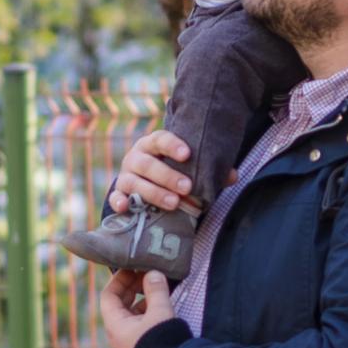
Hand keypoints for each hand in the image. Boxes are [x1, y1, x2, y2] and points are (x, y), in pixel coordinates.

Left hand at [99, 270, 176, 347]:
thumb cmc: (162, 343)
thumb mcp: (160, 311)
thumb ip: (156, 290)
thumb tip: (153, 272)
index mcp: (115, 325)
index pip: (108, 295)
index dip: (119, 279)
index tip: (133, 268)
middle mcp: (118, 334)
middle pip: (119, 304)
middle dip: (132, 287)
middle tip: (147, 274)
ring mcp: (130, 342)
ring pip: (131, 314)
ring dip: (142, 299)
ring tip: (157, 288)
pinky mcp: (142, 347)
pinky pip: (140, 324)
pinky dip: (148, 311)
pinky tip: (161, 306)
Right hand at [107, 129, 232, 213]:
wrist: (144, 181)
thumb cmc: (171, 170)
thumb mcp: (187, 167)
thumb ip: (208, 170)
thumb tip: (233, 176)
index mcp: (152, 145)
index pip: (159, 139)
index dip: (172, 145)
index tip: (187, 154)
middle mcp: (136, 157)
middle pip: (148, 164)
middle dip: (167, 176)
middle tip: (187, 187)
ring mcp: (125, 175)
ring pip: (134, 182)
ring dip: (154, 193)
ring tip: (174, 203)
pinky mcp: (118, 192)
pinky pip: (115, 197)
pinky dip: (119, 201)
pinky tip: (126, 207)